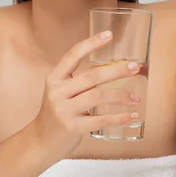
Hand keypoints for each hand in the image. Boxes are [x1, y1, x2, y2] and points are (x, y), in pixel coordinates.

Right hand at [30, 31, 141, 159]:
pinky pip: (101, 120)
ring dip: (121, 95)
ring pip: (98, 96)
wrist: (40, 142)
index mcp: (54, 78)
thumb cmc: (56, 114)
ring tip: (136, 98)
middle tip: (134, 67)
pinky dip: (119, 117)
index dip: (92, 43)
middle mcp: (57, 92)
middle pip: (92, 76)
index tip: (109, 35)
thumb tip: (111, 69)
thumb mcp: (59, 92)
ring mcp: (64, 110)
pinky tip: (131, 115)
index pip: (73, 55)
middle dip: (116, 70)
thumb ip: (77, 81)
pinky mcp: (73, 128)